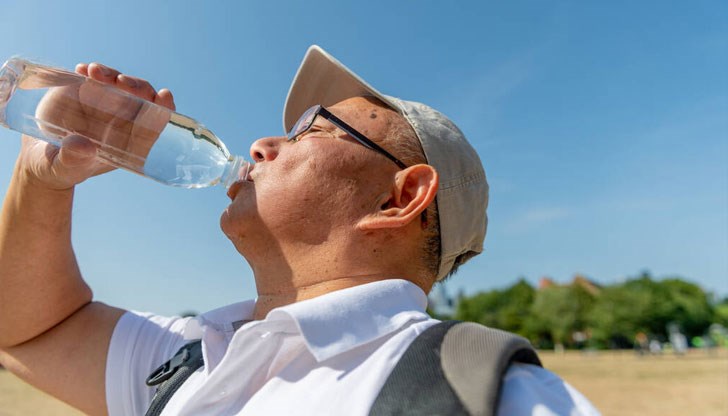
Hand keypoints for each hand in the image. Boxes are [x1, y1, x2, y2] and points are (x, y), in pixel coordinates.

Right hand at [18, 62, 176, 189]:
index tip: (164, 95)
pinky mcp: (88, 90)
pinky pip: (96, 76)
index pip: (156, 125)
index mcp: (129, 142)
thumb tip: (84, 147)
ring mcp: (107, 103)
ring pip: (121, 83)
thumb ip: (73, 159)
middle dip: (138, 87)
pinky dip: (93, 71)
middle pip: (143, 99)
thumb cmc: (62, 167)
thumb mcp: (64, 168)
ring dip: (113, 74)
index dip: (164, 110)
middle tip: (121, 81)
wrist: (43, 155)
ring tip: (95, 72)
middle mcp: (123, 120)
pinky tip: (82, 69)